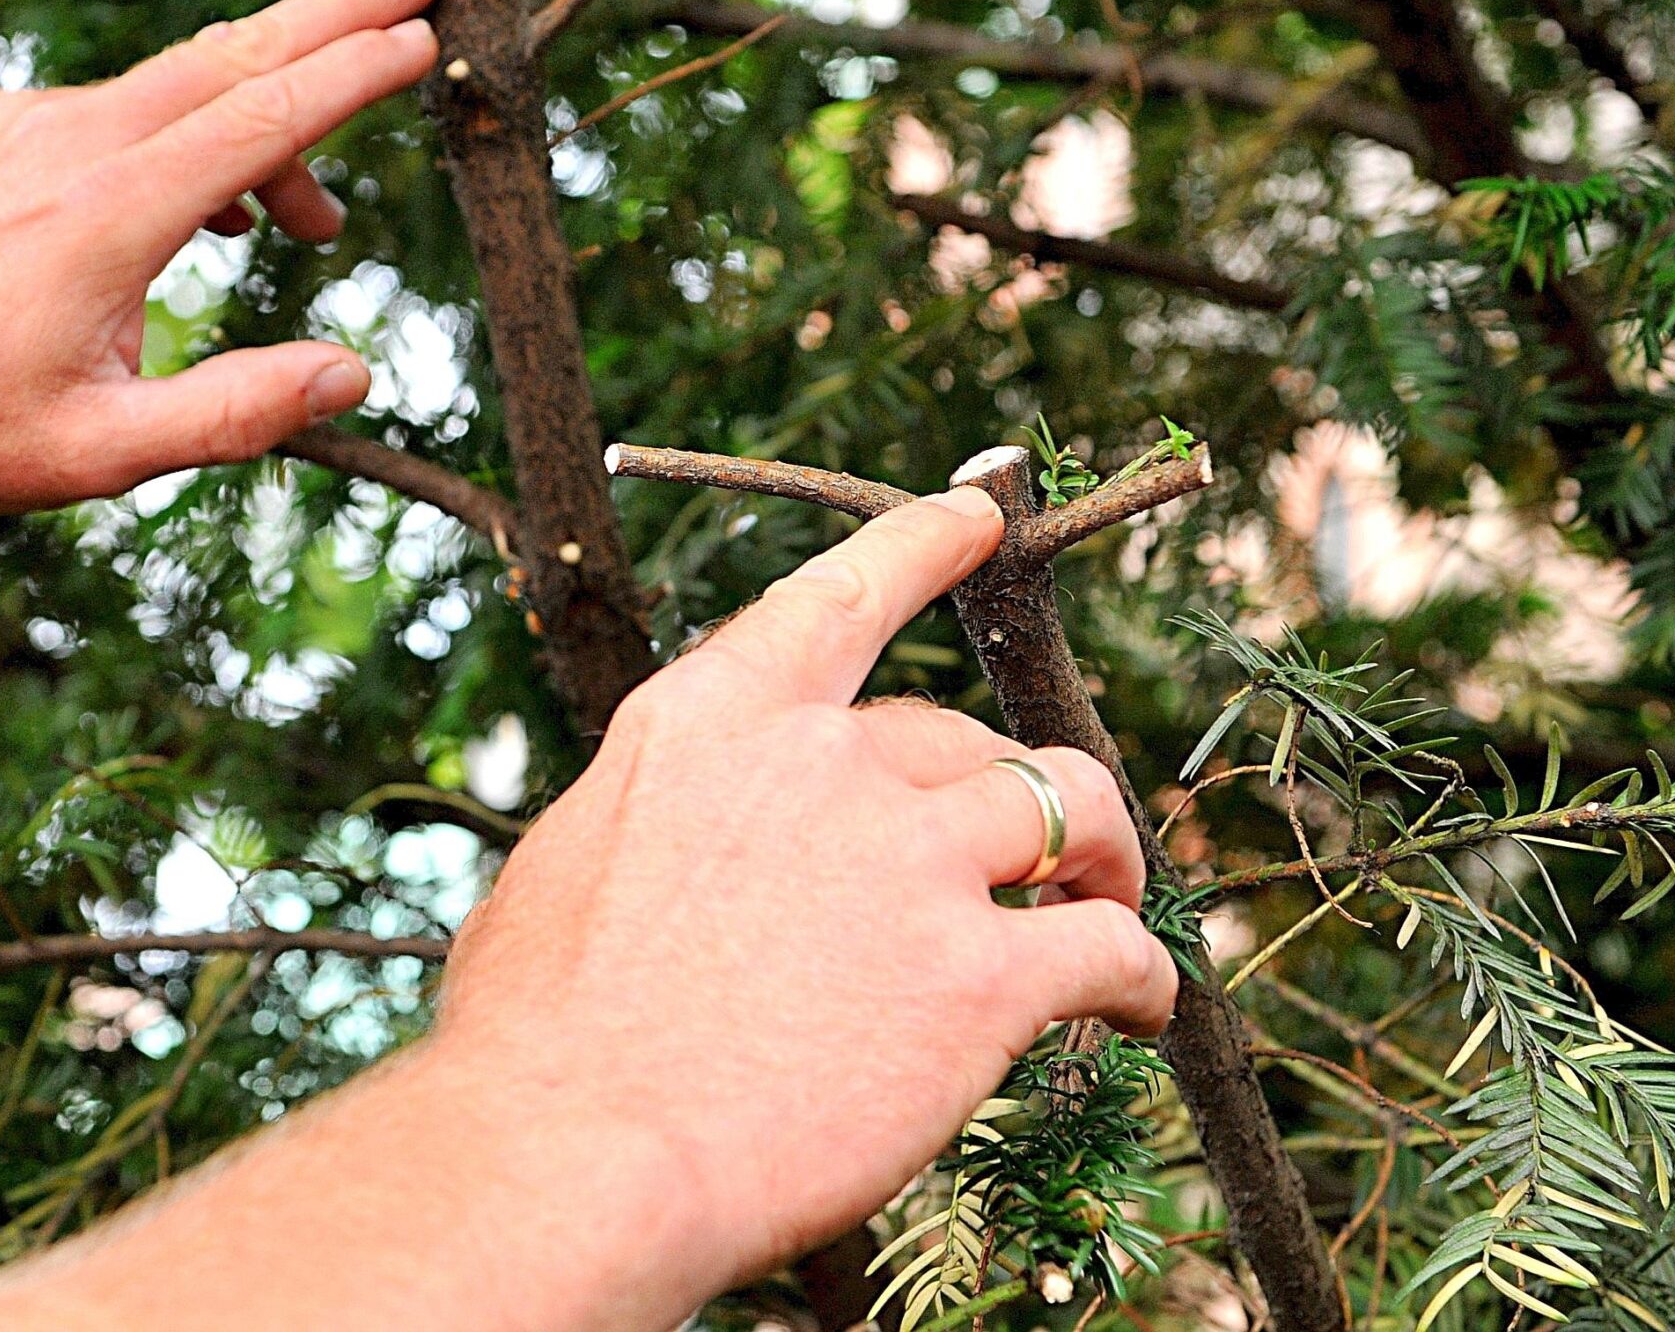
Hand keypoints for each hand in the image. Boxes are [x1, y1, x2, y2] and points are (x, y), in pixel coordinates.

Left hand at [0, 0, 439, 510]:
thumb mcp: (97, 455)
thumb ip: (235, 413)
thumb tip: (351, 372)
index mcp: (104, 218)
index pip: (258, 120)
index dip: (352, 75)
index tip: (426, 37)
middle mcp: (67, 144)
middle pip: (230, 55)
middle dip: (335, 13)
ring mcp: (24, 122)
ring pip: (176, 91)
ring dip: (261, 129)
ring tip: (313, 226)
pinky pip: (115, 111)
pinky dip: (181, 140)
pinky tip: (202, 218)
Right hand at [429, 486, 1179, 1292]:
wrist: (572, 1158)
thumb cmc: (532, 1045)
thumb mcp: (566, 874)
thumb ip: (653, 828)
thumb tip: (679, 852)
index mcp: (709, 721)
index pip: (842, 596)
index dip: (925, 544)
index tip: (979, 515)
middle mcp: (820, 760)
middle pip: (962, 734)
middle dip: (999, 784)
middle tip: (1026, 850)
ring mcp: (910, 858)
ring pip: (1068, 803)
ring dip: (1104, 853)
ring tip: (1110, 904)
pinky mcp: (982, 973)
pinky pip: (1110, 950)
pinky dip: (1142, 974)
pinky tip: (1141, 1011)